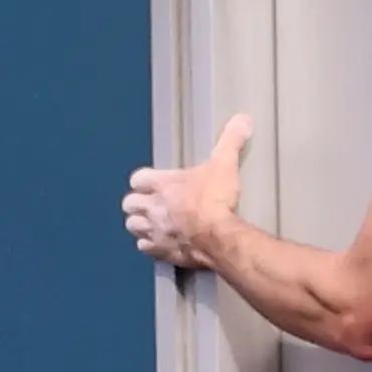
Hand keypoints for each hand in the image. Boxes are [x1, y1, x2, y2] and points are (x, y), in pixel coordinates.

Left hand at [125, 115, 253, 269]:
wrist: (218, 236)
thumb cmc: (215, 199)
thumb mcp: (225, 164)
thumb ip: (231, 141)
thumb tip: (242, 119)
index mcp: (162, 184)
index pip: (138, 178)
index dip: (143, 181)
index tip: (152, 182)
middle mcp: (152, 207)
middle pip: (129, 204)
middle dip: (136, 203)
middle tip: (149, 204)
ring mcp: (155, 231)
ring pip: (133, 226)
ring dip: (139, 224)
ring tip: (150, 223)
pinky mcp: (161, 251)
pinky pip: (145, 249)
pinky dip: (150, 246)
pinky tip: (159, 244)